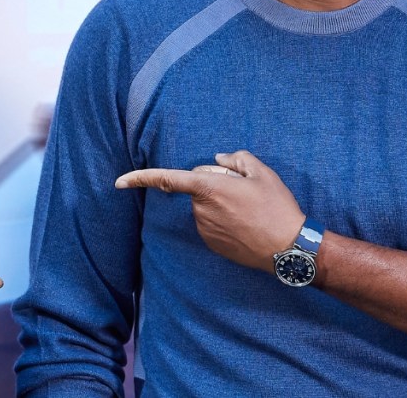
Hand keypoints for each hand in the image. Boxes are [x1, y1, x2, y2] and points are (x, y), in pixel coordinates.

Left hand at [115, 150, 303, 271]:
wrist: (288, 248)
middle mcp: (200, 210)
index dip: (140, 178)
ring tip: (250, 209)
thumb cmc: (276, 207)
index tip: (119, 182)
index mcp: (208, 188)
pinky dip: (224, 219)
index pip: (167, 179)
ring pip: (205, 205)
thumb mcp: (262, 173)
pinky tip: (246, 224)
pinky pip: (211, 222)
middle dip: (214, 183)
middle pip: (198, 187)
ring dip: (220, 202)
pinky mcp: (212, 243)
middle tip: (244, 189)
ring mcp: (204, 229)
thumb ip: (236, 158)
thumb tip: (218, 159)